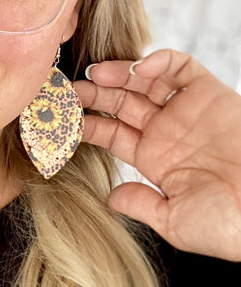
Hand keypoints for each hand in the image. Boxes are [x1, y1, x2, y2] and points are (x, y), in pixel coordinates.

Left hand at [73, 49, 240, 260]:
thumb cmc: (227, 224)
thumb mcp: (173, 221)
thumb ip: (140, 204)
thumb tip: (111, 197)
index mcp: (154, 159)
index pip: (111, 133)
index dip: (86, 123)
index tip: (62, 118)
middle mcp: (167, 132)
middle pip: (121, 103)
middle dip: (95, 93)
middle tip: (71, 89)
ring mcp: (187, 112)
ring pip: (145, 82)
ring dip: (119, 73)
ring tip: (98, 74)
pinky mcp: (210, 94)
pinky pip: (182, 67)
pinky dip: (160, 61)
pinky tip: (140, 69)